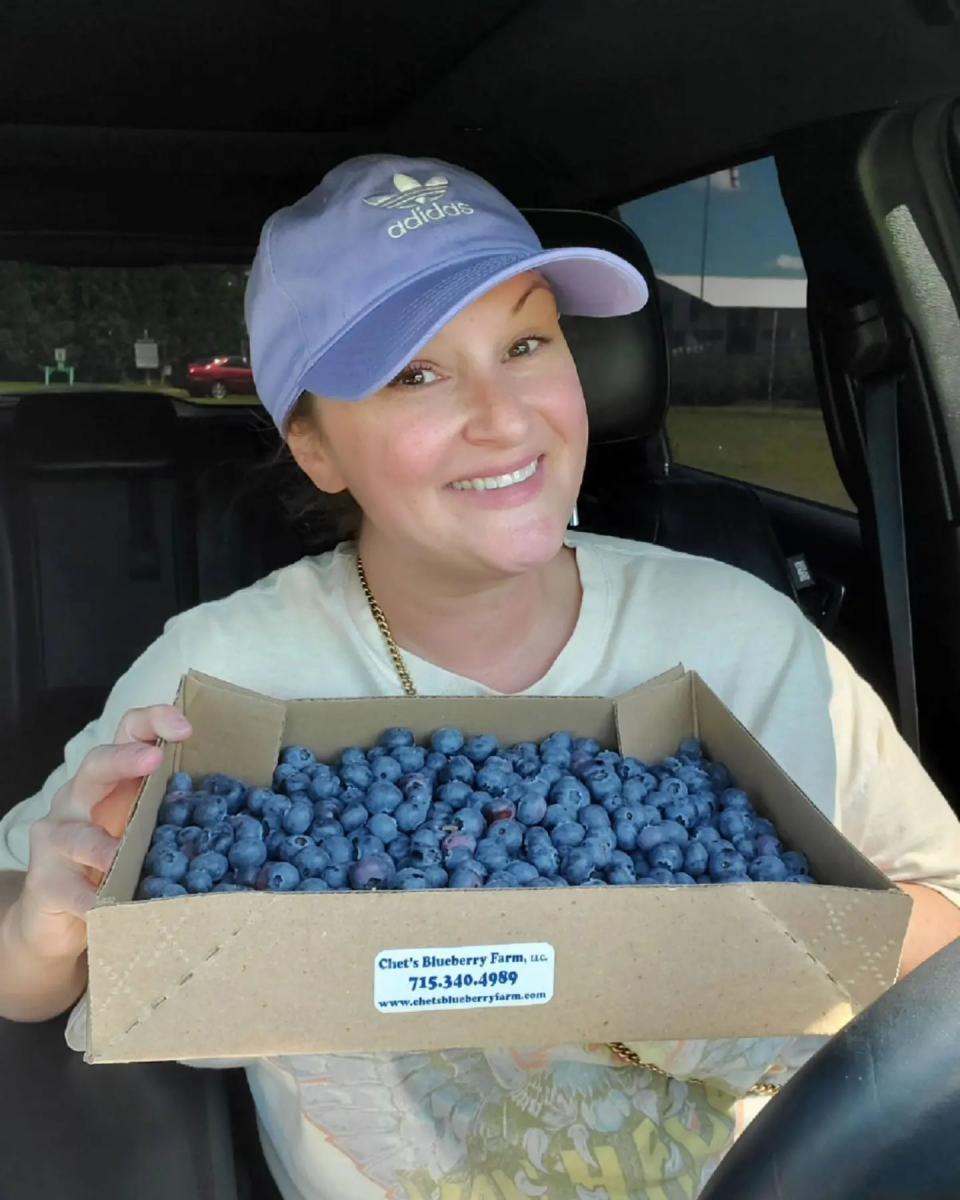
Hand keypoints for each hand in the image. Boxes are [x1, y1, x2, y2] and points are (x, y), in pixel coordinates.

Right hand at [11, 706, 192, 963]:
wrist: (62, 915)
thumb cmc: (116, 862)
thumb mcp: (150, 831)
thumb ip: (179, 814)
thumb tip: (248, 810)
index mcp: (113, 779)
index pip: (129, 732)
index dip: (154, 721)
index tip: (187, 728)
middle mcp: (80, 798)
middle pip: (96, 764)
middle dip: (125, 758)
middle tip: (154, 759)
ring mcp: (57, 837)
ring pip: (75, 832)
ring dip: (102, 844)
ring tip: (121, 854)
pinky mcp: (44, 880)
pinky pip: (67, 887)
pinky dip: (88, 898)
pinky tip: (103, 907)